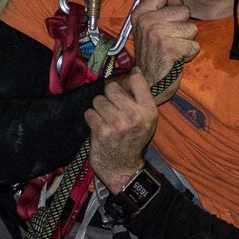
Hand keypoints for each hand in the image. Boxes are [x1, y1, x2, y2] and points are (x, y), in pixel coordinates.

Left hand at [85, 71, 158, 193]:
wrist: (123, 168)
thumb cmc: (134, 140)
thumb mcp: (147, 120)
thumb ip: (141, 97)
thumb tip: (134, 71)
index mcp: (149, 111)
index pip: (137, 80)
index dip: (128, 79)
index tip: (125, 87)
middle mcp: (134, 115)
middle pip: (112, 88)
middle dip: (109, 97)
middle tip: (112, 109)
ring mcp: (117, 123)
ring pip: (98, 100)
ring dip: (99, 109)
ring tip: (105, 119)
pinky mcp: (101, 131)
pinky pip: (89, 113)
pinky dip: (91, 119)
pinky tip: (98, 127)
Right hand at [129, 0, 198, 105]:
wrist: (148, 82)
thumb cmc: (150, 54)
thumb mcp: (143, 28)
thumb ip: (147, 6)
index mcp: (140, 13)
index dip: (176, 2)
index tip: (173, 15)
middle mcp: (147, 21)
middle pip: (184, 10)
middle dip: (183, 26)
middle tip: (171, 39)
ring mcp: (158, 34)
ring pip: (191, 28)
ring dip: (187, 41)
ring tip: (174, 49)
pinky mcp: (170, 48)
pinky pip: (194, 45)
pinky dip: (189, 54)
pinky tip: (177, 59)